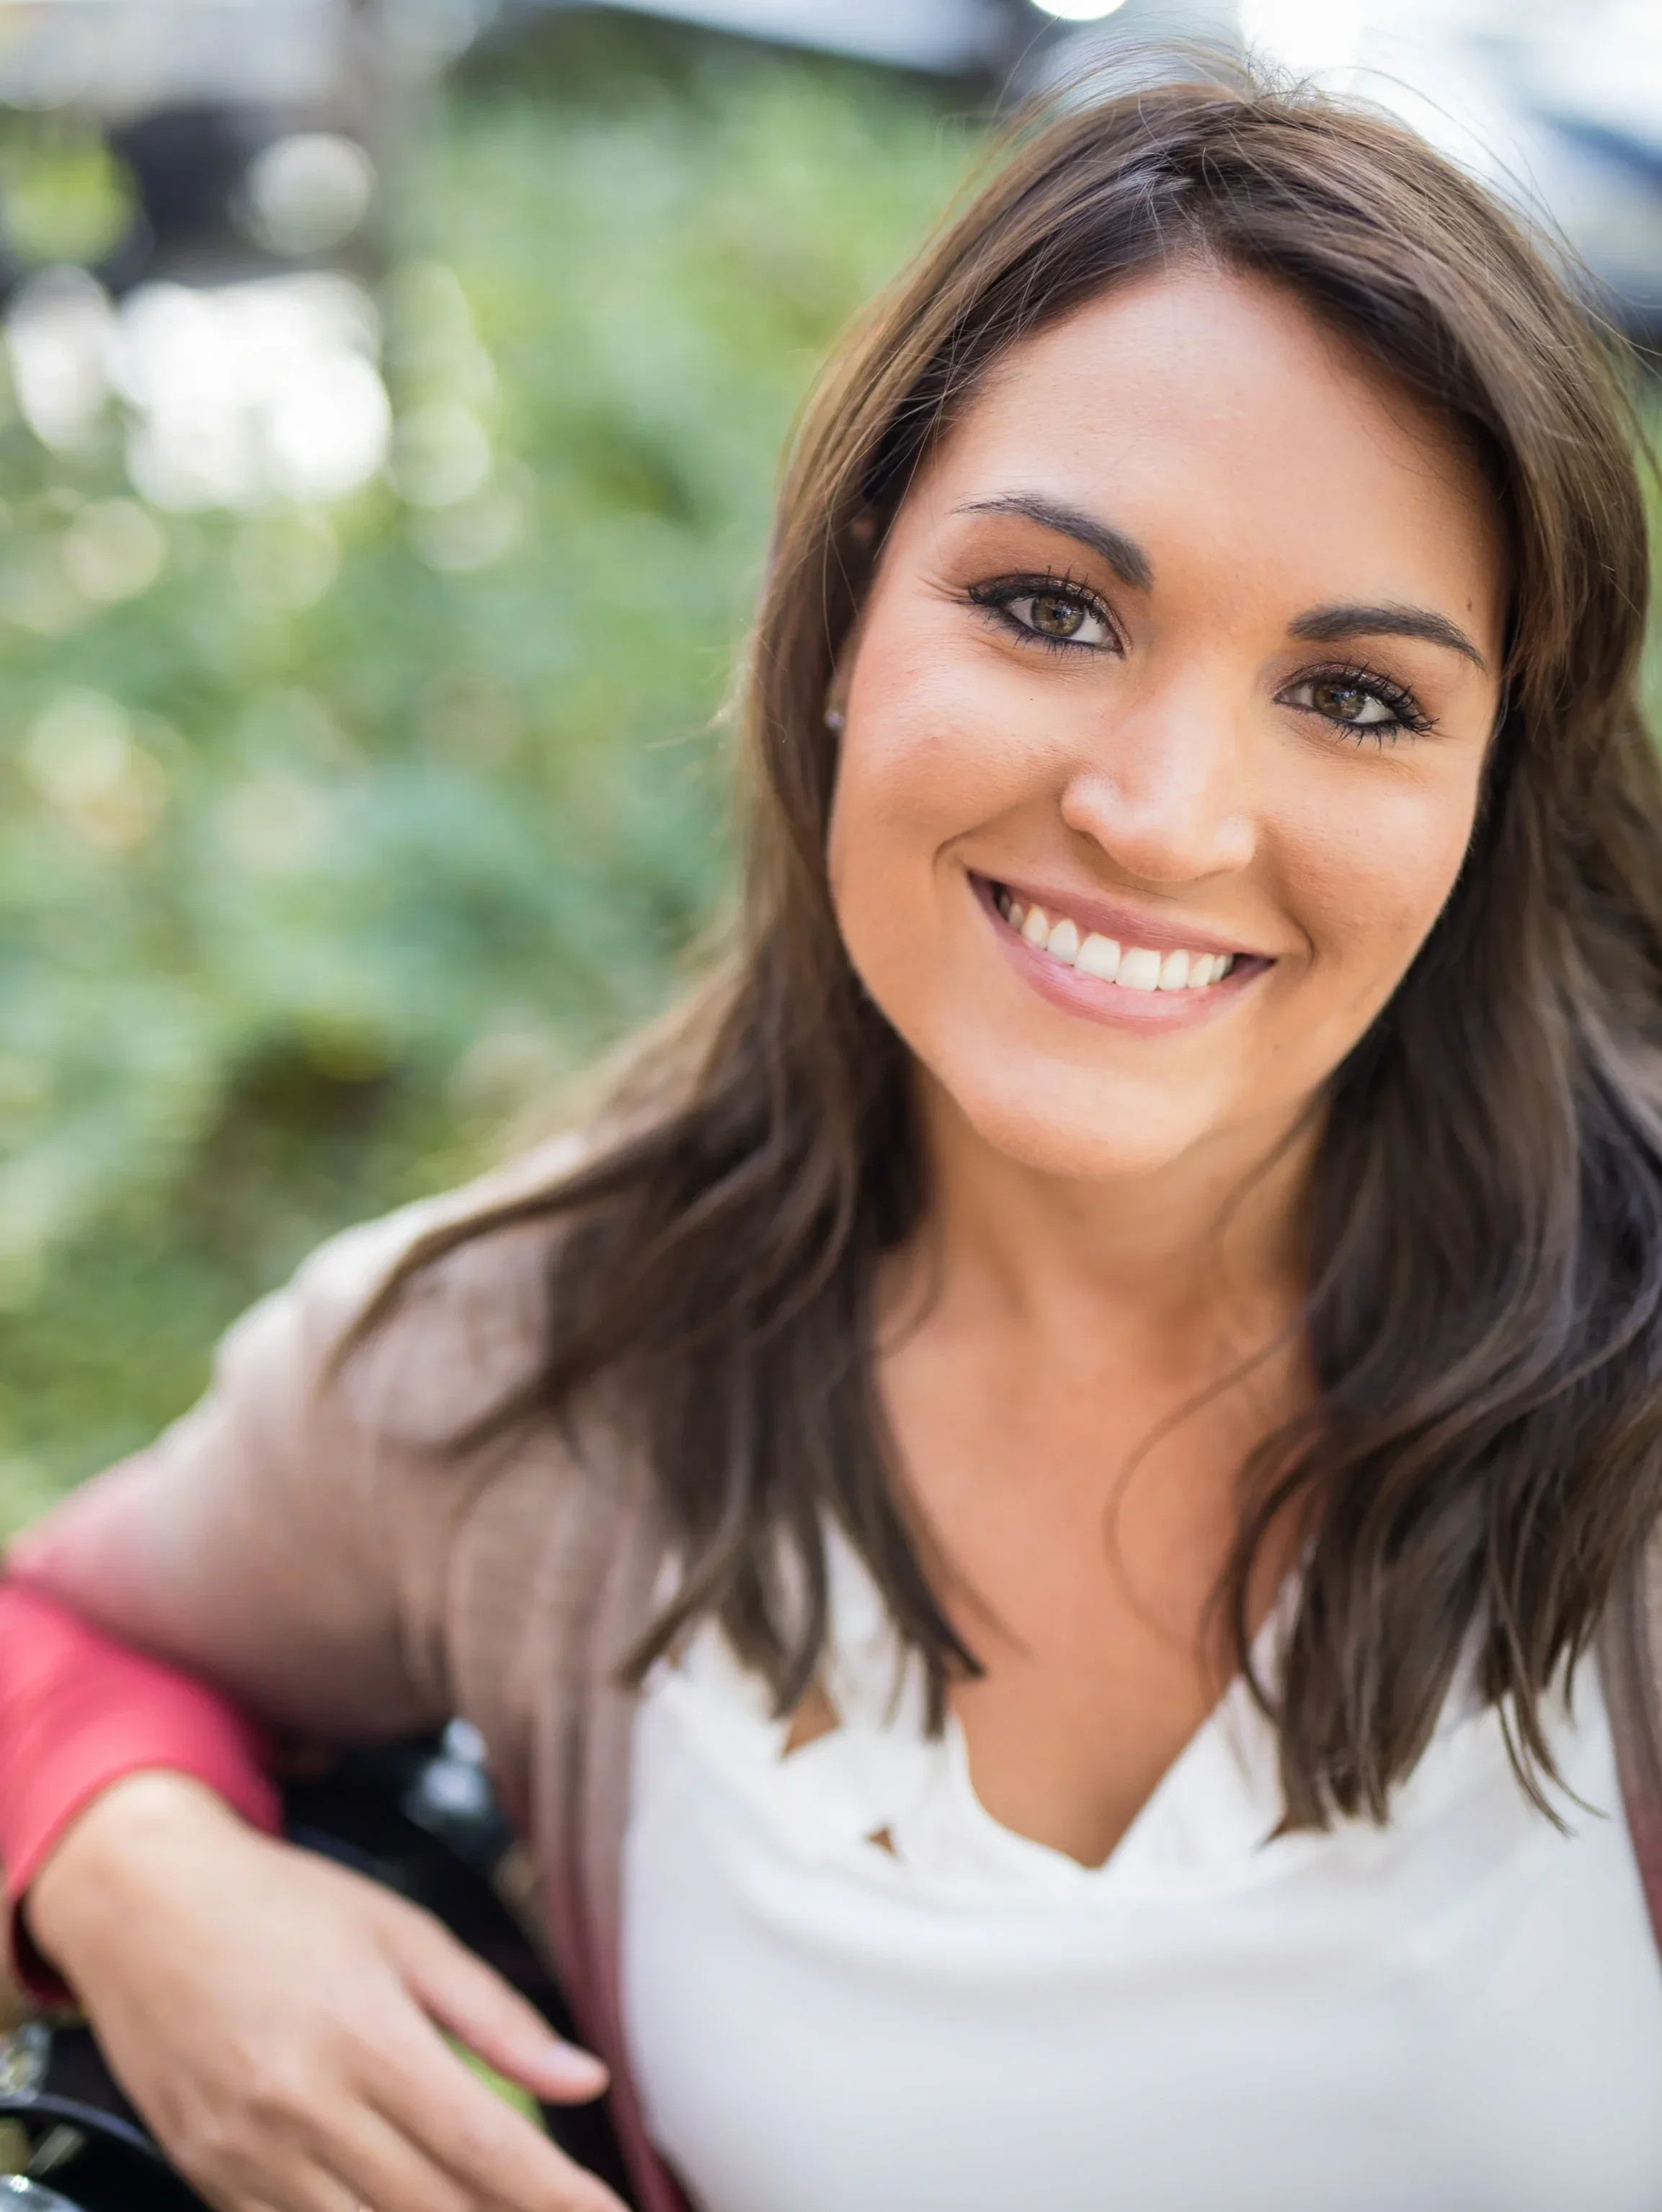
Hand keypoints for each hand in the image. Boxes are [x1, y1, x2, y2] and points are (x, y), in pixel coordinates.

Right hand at [27, 1772, 625, 2211]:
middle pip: (431, 2209)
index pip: (483, 2145)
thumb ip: (497, 2015)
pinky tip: (400, 2211)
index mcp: (366, 2037)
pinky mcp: (209, 2178)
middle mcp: (305, 2108)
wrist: (140, 1904)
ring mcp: (248, 2155)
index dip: (555, 2195)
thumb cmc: (285, 1904)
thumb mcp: (405, 1932)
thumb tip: (587, 2080)